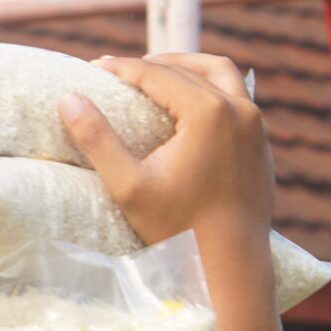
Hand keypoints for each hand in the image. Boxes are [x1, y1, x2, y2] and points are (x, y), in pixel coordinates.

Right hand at [57, 52, 272, 247]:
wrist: (233, 264)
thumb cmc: (179, 229)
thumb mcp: (128, 186)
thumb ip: (97, 139)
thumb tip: (68, 98)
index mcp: (208, 112)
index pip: (156, 75)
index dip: (122, 68)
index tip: (95, 67)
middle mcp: (239, 110)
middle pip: (188, 69)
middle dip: (151, 66)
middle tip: (119, 72)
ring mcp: (256, 126)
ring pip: (221, 73)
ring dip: (187, 68)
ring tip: (158, 74)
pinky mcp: (262, 143)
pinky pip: (238, 99)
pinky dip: (211, 89)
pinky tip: (190, 104)